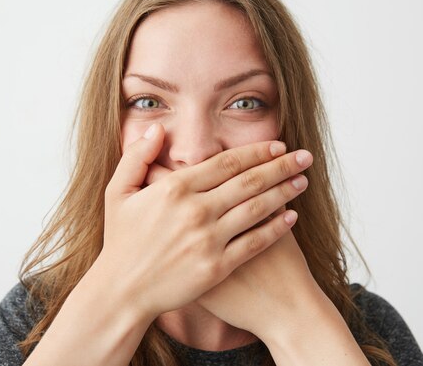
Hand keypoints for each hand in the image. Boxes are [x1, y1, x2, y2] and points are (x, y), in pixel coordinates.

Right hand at [97, 123, 309, 319]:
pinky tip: (291, 217)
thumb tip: (156, 129)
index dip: (256, 152)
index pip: (226, 162)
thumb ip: (136, 157)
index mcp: (175, 189)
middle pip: (249, 181)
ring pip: (257, 209)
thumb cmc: (120, 241)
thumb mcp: (117, 193)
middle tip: (305, 157)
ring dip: (285, 192)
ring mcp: (208, 240)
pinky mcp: (217, 267)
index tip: (278, 145)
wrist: (122, 292)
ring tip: (303, 181)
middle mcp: (195, 211)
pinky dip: (276, 228)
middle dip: (281, 166)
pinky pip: (254, 243)